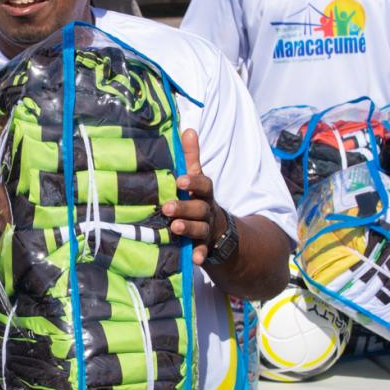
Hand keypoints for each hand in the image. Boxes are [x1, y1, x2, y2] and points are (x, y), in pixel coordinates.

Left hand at [162, 128, 226, 265]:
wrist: (221, 231)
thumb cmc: (199, 199)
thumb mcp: (197, 179)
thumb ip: (191, 157)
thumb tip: (187, 129)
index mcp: (204, 193)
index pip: (203, 184)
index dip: (193, 182)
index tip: (180, 180)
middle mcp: (207, 210)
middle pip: (199, 208)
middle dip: (185, 207)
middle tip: (167, 207)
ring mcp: (207, 229)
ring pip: (200, 229)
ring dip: (188, 228)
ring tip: (174, 227)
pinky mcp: (204, 246)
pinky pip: (203, 251)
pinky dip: (199, 255)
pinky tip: (194, 260)